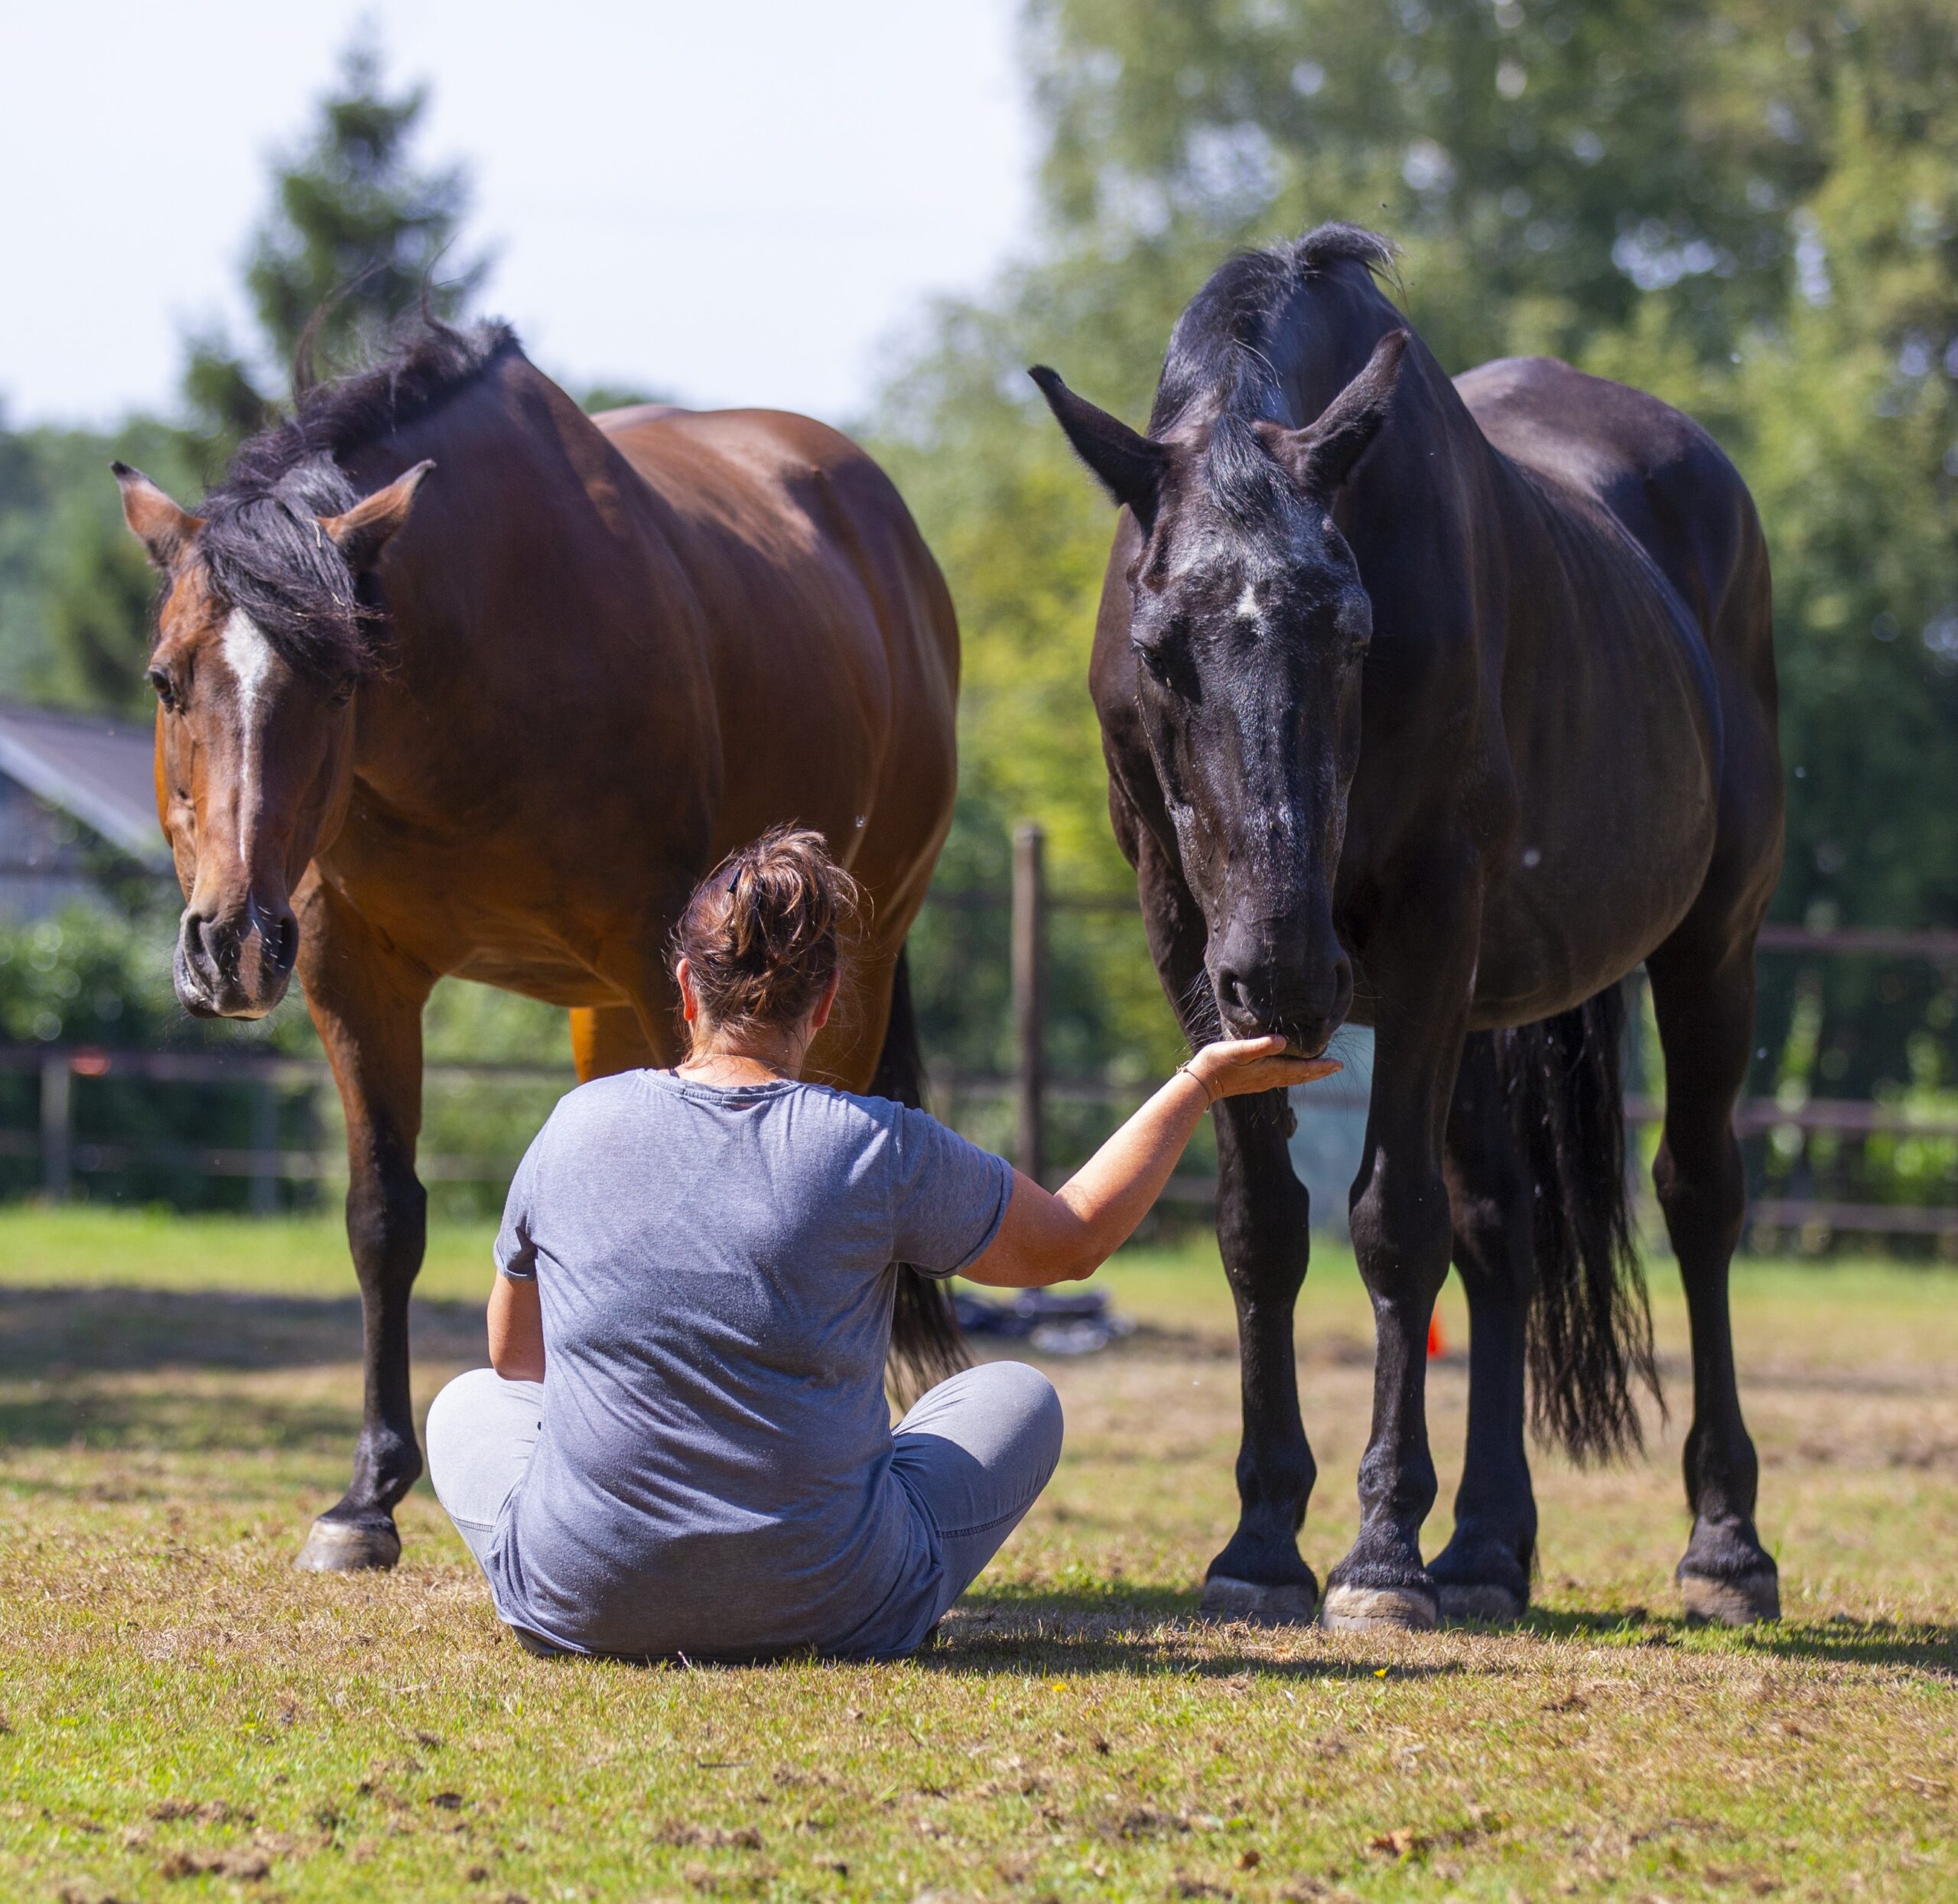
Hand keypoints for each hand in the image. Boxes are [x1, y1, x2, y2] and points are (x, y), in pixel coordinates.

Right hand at [1187, 1035, 1342, 1103]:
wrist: (1201, 1083)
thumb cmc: (1217, 1063)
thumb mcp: (1238, 1050)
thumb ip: (1260, 1046)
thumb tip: (1281, 1041)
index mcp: (1270, 1070)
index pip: (1302, 1069)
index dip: (1321, 1067)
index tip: (1338, 1064)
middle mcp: (1270, 1078)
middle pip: (1301, 1076)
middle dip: (1320, 1071)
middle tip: (1337, 1066)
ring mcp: (1263, 1082)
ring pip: (1293, 1078)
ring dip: (1309, 1073)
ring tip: (1321, 1068)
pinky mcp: (1255, 1082)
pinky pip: (1282, 1078)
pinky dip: (1295, 1074)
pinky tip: (1293, 1070)